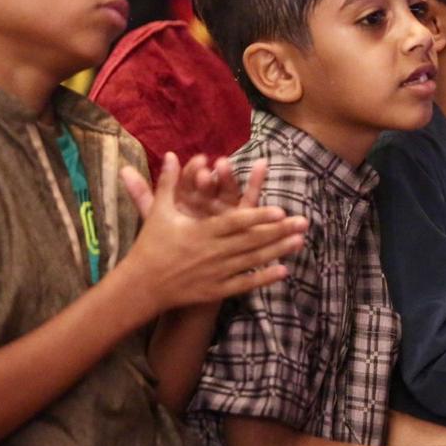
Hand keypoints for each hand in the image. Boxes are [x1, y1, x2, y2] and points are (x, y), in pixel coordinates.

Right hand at [117, 152, 306, 311]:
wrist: (141, 286)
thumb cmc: (150, 245)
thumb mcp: (158, 212)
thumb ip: (168, 183)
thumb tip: (170, 154)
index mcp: (200, 232)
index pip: (235, 222)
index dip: (258, 216)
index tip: (280, 210)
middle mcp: (211, 252)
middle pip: (251, 241)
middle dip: (279, 231)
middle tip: (304, 222)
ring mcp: (215, 273)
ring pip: (252, 261)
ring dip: (277, 251)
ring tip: (300, 242)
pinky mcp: (215, 290)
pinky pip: (243, 284)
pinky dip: (263, 278)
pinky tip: (283, 271)